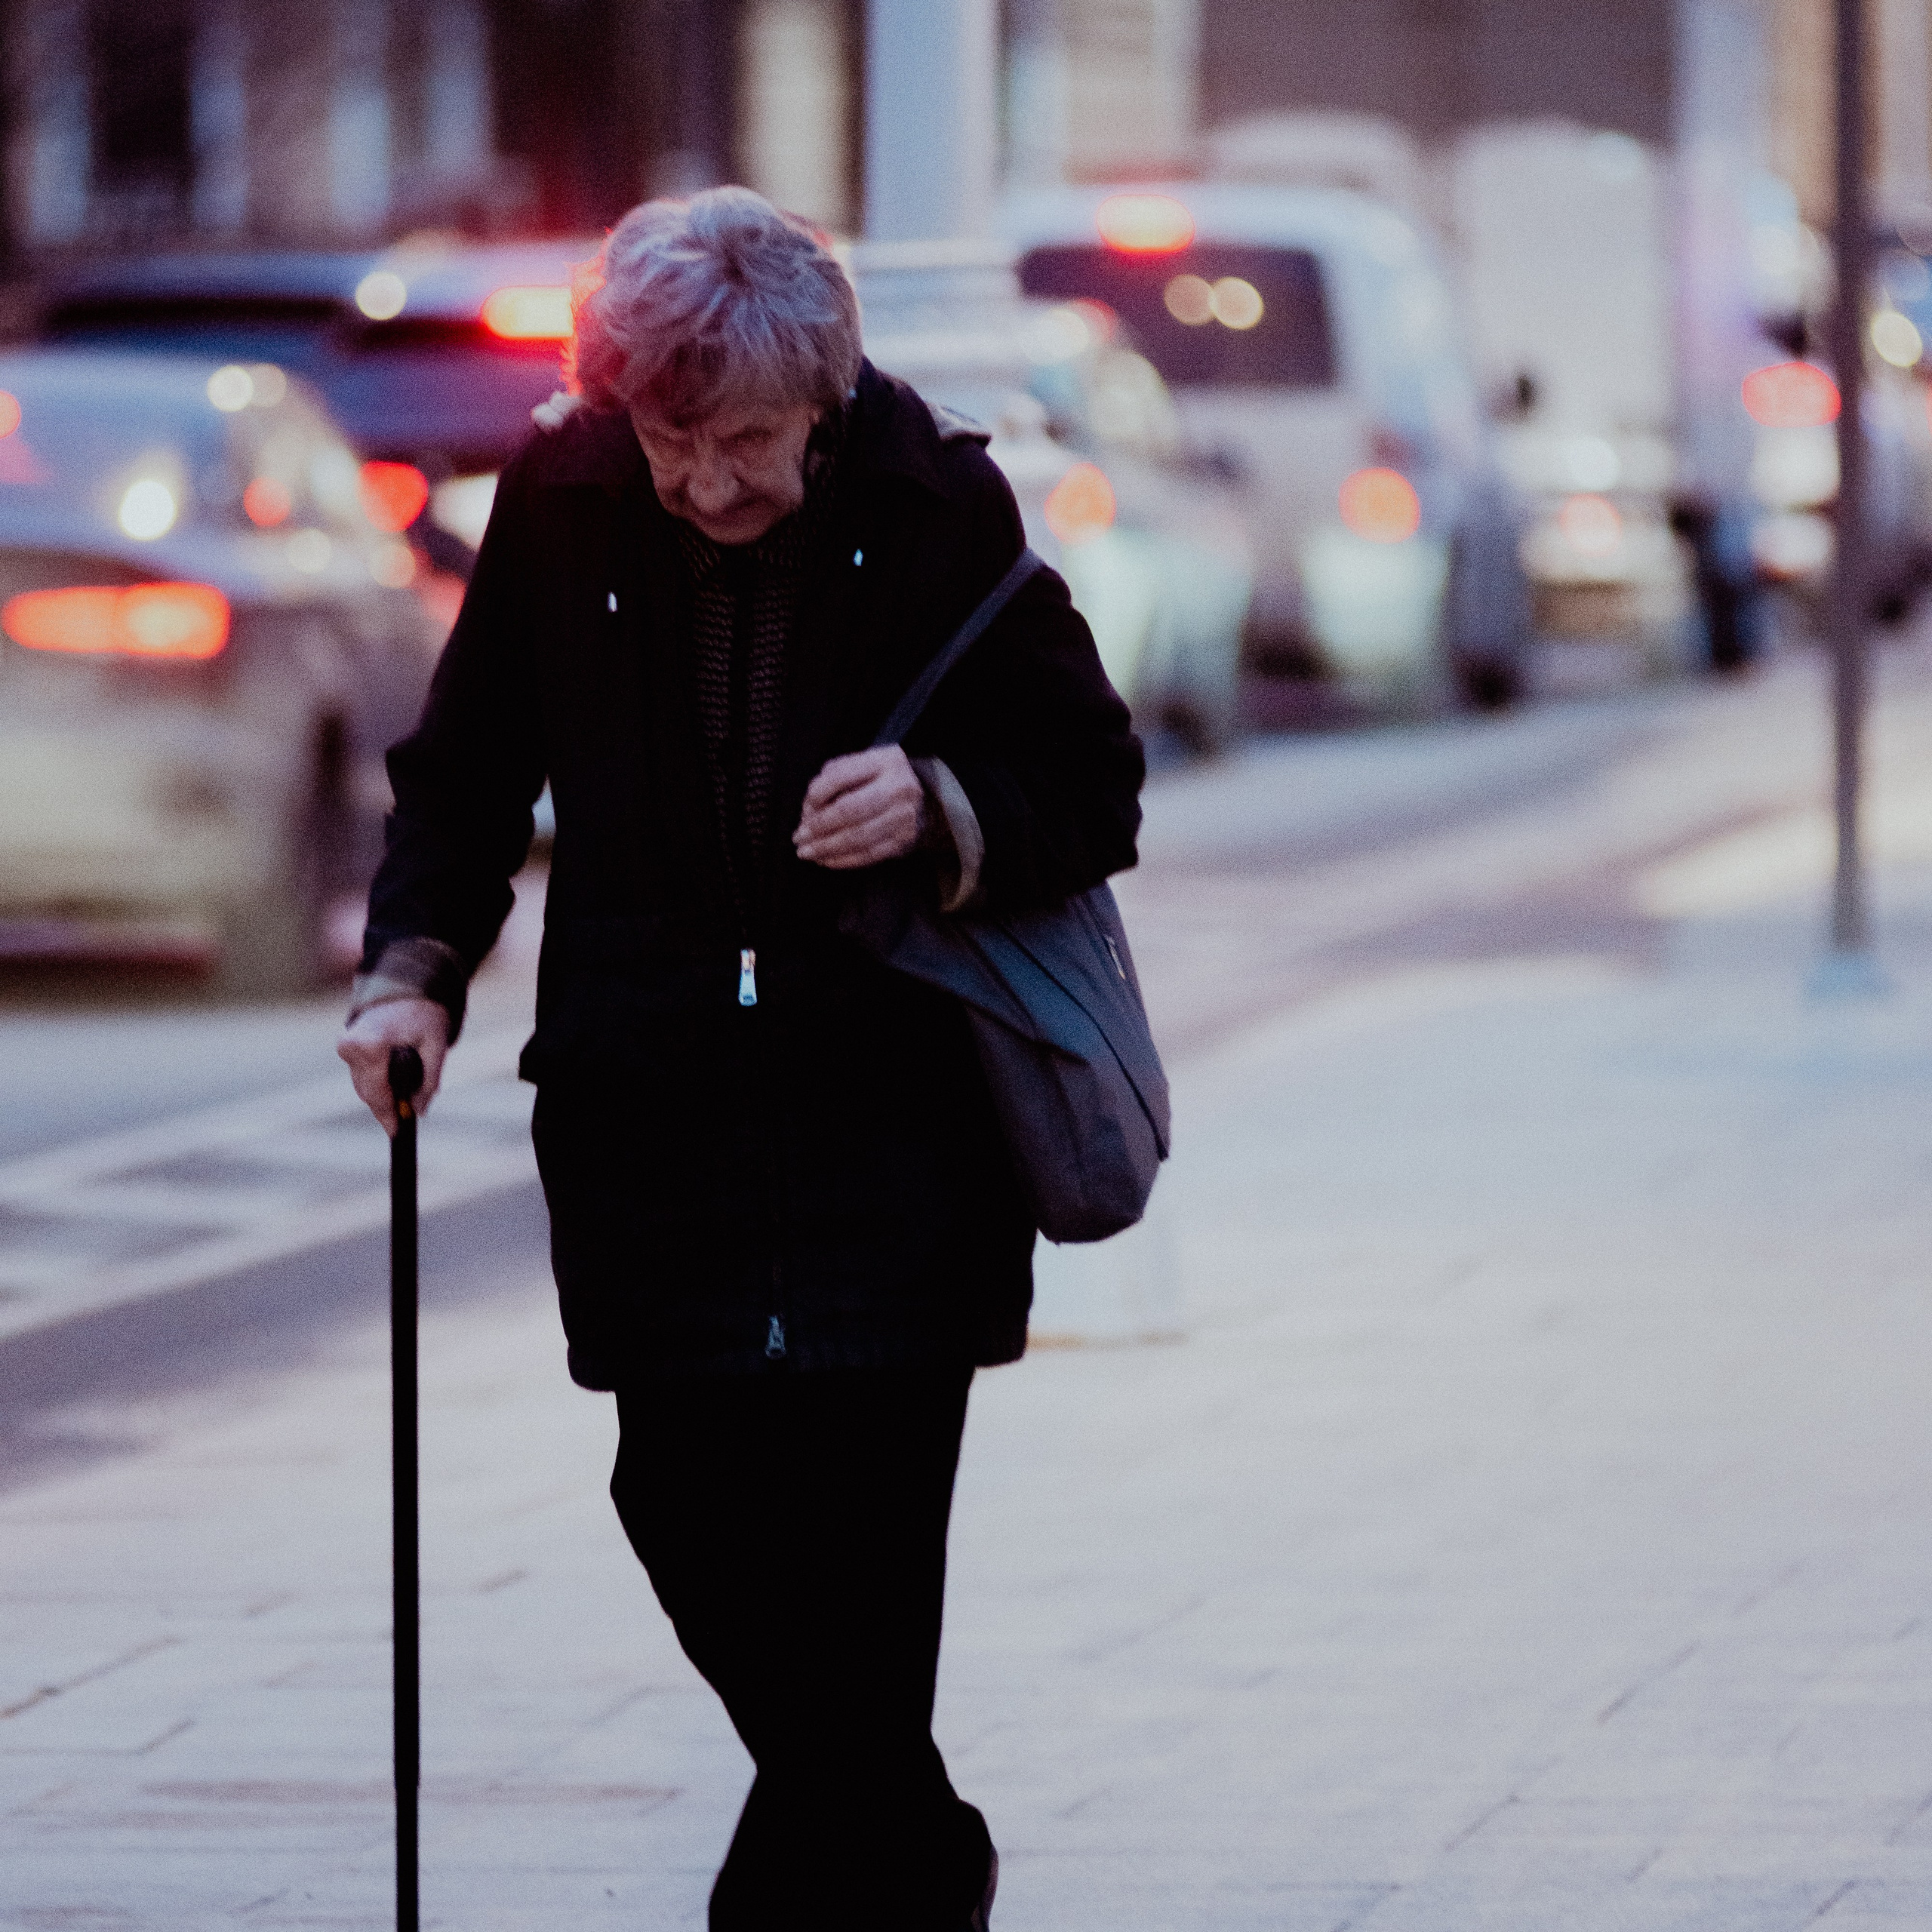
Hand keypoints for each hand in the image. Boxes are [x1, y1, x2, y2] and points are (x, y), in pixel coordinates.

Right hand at [337, 997, 450, 1136]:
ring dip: (384, 1095)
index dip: (388, 1115)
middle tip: (404, 1121)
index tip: (396, 1132)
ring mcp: (346, 1047)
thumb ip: (430, 1080)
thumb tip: (419, 1110)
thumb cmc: (423, 1014)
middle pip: (369, 1093)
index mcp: (370, 1044)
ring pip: (364, 1086)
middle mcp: (351, 1047)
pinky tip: (393, 1085)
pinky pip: (362, 1076)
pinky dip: (378, 1083)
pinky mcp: (346, 1047)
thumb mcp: (436, 1045)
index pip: (377, 1092)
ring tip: (405, 1097)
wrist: (406, 988)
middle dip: (388, 1107)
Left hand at [794, 746, 926, 868]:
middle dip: (819, 827)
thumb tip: (811, 809)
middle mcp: (897, 788)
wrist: (925, 800)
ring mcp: (903, 818)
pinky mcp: (903, 842)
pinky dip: (842, 860)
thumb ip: (834, 777)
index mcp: (884, 762)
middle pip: (850, 811)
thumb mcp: (862, 764)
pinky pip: (868, 855)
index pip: (841, 776)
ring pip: (857, 838)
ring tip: (807, 852)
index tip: (805, 808)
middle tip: (799, 837)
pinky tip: (826, 859)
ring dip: (826, 848)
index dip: (817, 794)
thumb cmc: (882, 780)